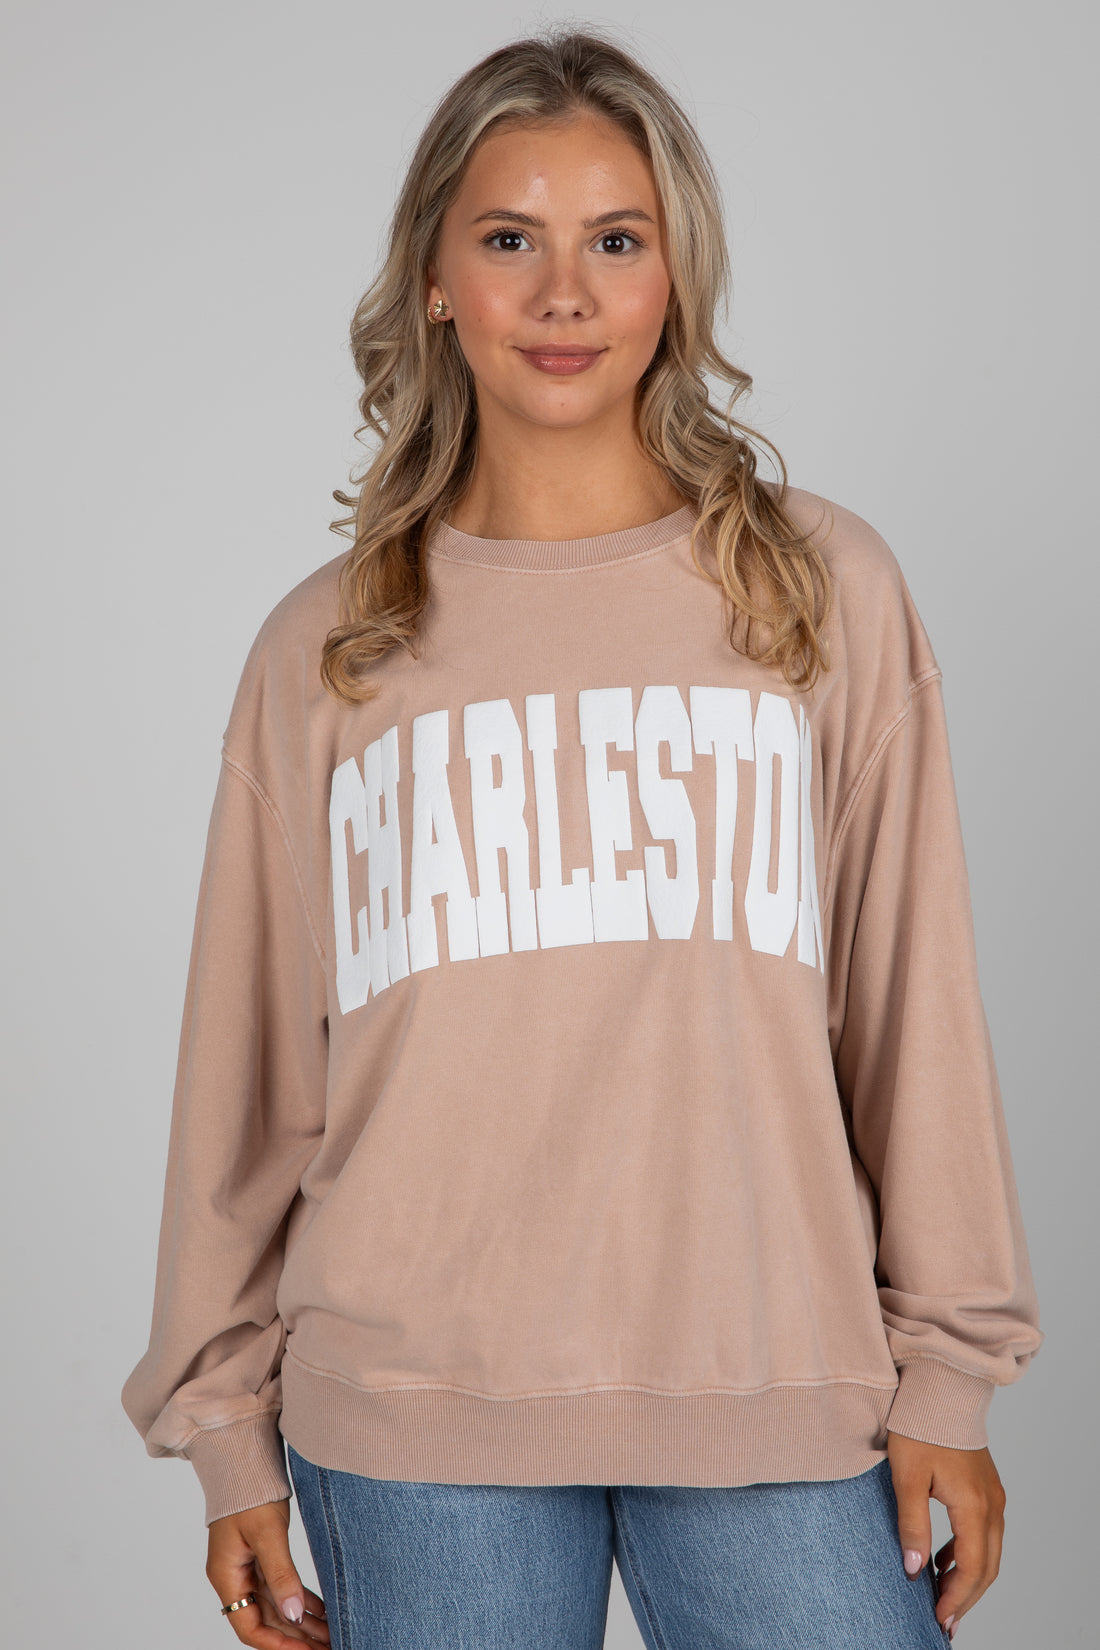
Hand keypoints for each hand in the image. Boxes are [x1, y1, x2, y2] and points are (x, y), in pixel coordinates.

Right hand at [207, 1497, 330, 1648]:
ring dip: (301, 1621)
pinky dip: (300, 1600)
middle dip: (296, 1637)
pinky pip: (280, 1587)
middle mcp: (235, 1578)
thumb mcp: (267, 1533)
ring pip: (276, 1606)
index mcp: (227, 1577)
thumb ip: (281, 1574)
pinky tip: (321, 1610)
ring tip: (331, 1634)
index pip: (249, 1627)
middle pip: (265, 1621)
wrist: (244, 1458)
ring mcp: (247, 1567)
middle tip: (328, 1646)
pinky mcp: (260, 1556)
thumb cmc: (249, 1491)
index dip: (278, 1644)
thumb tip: (293, 1614)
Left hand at [886, 1429, 1006, 1639]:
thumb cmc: (920, 1426)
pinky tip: (943, 1560)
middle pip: (988, 1566)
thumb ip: (912, 1524)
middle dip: (967, 1597)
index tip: (939, 1617)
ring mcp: (992, 1495)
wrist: (940, 1387)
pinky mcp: (986, 1487)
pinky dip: (969, 1553)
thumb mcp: (907, 1476)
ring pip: (990, 1550)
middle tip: (944, 1619)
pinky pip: (984, 1532)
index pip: (973, 1567)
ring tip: (943, 1596)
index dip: (957, 1597)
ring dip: (970, 1576)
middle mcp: (992, 1504)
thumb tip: (914, 1568)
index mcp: (974, 1505)